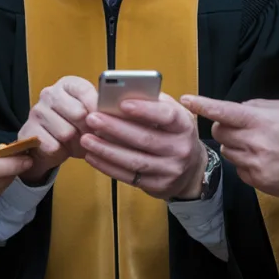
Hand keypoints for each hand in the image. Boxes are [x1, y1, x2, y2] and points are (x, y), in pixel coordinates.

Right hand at [18, 76, 98, 184]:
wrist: (47, 146)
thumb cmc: (74, 127)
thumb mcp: (89, 115)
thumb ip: (100, 111)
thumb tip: (114, 115)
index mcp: (67, 84)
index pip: (85, 90)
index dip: (97, 108)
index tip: (105, 120)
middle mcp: (50, 93)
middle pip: (78, 113)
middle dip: (87, 129)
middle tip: (89, 135)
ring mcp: (37, 111)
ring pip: (66, 132)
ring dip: (74, 143)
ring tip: (74, 142)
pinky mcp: (29, 131)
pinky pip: (53, 146)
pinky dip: (60, 152)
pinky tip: (60, 148)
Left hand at [81, 93, 206, 200]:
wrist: (192, 170)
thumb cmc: (174, 133)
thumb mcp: (173, 114)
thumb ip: (153, 103)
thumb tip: (123, 92)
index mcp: (184, 125)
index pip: (166, 116)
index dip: (144, 109)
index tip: (121, 103)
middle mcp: (180, 149)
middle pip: (144, 138)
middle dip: (115, 128)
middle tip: (92, 118)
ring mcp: (170, 170)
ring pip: (134, 160)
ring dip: (106, 150)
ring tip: (86, 139)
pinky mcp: (158, 186)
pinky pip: (129, 177)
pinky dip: (108, 166)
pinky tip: (92, 156)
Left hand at [180, 95, 278, 227]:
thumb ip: (258, 106)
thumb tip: (237, 109)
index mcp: (260, 121)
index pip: (224, 111)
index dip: (204, 105)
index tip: (186, 99)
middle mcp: (253, 142)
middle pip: (219, 132)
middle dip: (224, 128)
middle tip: (241, 128)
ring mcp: (253, 163)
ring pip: (226, 150)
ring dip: (235, 146)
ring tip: (258, 146)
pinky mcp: (255, 181)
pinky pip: (238, 168)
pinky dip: (245, 163)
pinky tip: (264, 161)